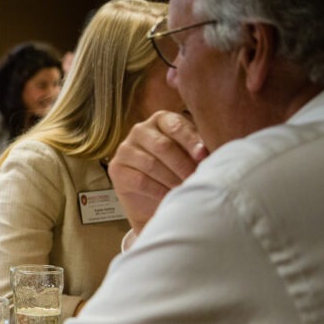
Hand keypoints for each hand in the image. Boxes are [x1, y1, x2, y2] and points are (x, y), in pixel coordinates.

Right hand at [109, 111, 208, 233]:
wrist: (156, 203)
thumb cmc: (178, 174)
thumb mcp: (190, 157)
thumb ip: (197, 149)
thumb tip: (207, 153)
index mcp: (161, 120)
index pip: (176, 126)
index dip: (191, 141)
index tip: (204, 157)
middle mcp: (140, 130)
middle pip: (163, 146)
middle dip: (183, 165)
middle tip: (197, 179)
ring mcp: (125, 149)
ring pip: (151, 164)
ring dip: (172, 179)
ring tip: (186, 189)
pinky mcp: (116, 169)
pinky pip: (140, 180)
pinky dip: (159, 190)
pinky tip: (170, 196)